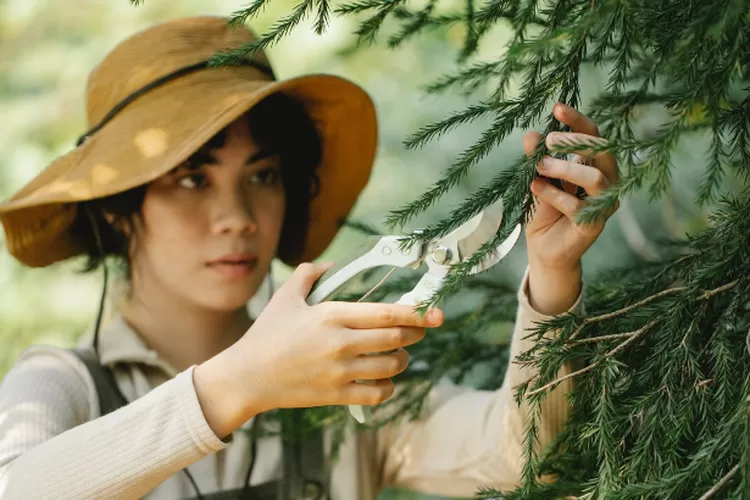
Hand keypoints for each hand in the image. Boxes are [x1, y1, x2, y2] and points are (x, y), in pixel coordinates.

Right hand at [194, 262, 443, 437]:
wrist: (247, 376)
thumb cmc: (266, 334)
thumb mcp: (286, 297)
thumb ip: (309, 275)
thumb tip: (330, 266)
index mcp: (332, 316)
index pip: (386, 314)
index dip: (415, 313)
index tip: (433, 312)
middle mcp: (341, 343)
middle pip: (395, 339)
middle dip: (415, 334)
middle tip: (420, 331)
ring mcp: (340, 371)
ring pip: (390, 367)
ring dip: (402, 360)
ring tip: (400, 355)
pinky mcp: (336, 395)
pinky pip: (376, 394)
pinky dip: (388, 388)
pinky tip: (386, 381)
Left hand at [522, 103, 618, 313]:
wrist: (543, 248)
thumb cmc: (544, 207)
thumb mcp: (536, 177)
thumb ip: (535, 157)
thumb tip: (530, 134)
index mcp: (594, 163)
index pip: (593, 134)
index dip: (577, 120)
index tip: (556, 108)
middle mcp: (606, 180)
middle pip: (603, 151)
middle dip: (575, 142)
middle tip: (548, 142)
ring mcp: (604, 203)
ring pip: (595, 178)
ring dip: (565, 168)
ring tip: (540, 166)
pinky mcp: (593, 225)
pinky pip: (577, 205)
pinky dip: (553, 195)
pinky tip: (534, 188)